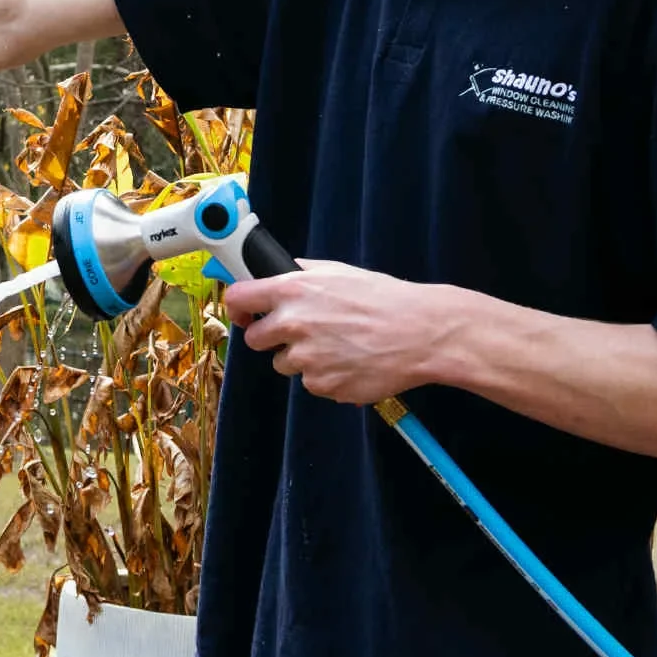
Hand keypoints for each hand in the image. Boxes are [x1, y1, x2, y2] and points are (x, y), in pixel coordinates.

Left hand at [224, 261, 459, 405]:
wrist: (420, 333)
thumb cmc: (385, 300)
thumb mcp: (339, 272)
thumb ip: (301, 272)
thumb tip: (276, 271)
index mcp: (293, 291)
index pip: (238, 298)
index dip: (237, 307)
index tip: (243, 313)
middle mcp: (294, 324)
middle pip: (254, 339)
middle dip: (271, 338)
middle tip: (299, 332)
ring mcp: (307, 359)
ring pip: (284, 364)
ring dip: (301, 358)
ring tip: (337, 346)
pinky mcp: (323, 385)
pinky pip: (311, 383)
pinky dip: (325, 376)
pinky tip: (349, 362)